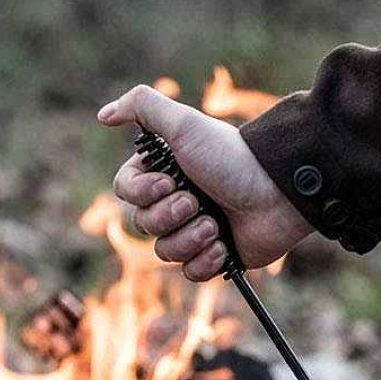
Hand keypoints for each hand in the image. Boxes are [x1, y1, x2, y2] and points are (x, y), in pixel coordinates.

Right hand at [98, 85, 312, 278]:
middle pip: (142, 224)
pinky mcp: (215, 256)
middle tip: (198, 203)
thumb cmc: (232, 158)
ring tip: (216, 225)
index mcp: (164, 173)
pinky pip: (190, 272)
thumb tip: (103, 115)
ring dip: (189, 238)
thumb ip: (142, 107)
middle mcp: (176, 202)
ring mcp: (196, 231)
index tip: (171, 182)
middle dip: (169, 216)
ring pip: (164, 251)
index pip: (127, 192)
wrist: (277, 193)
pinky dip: (204, 261)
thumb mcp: (185, 124)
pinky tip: (224, 246)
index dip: (143, 193)